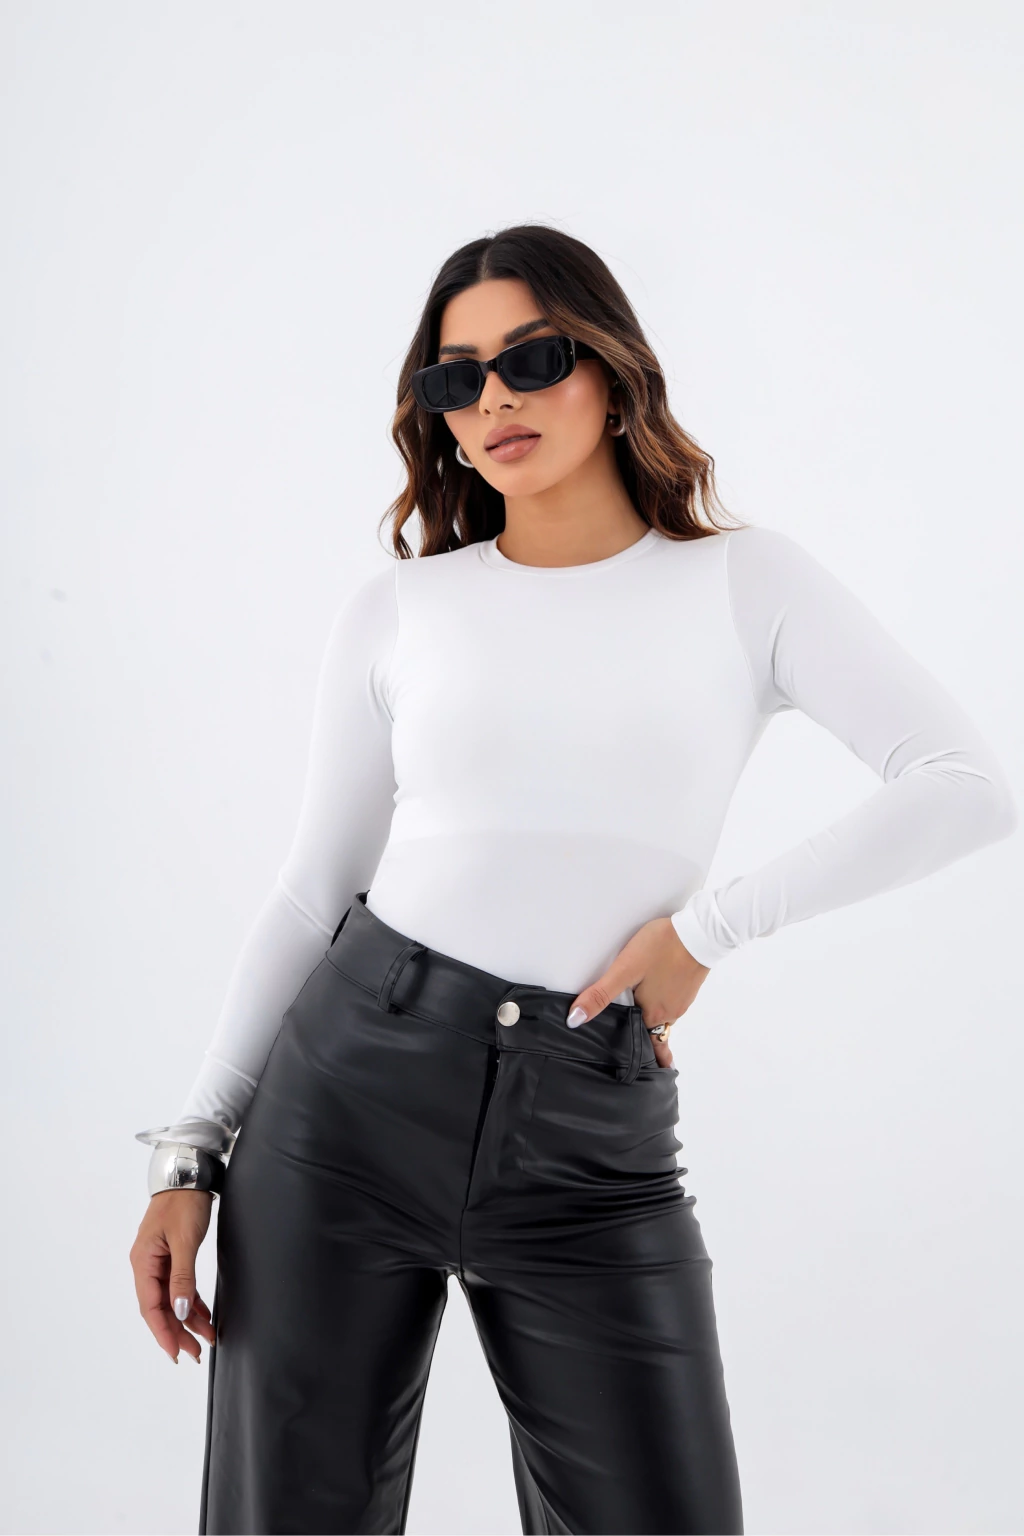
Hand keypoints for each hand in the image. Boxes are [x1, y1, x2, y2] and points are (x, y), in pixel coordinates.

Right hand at [129, 1189, 217, 1363]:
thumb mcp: (184, 1241)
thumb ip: (182, 1277)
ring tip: (205, 1340)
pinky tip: (204, 1316)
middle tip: (195, 1353)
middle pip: (160, 1307)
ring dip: (187, 1320)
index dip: (163, 1332)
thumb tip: (180, 1311)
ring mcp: (160, 1261)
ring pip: (172, 1299)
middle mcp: (147, 1265)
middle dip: (177, 1332)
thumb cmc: (183, 1202)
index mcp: (143, 1262)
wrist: (190, 1175)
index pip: (150, 1307)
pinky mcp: (173, 1256)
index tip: (176, 1353)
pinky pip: (180, 1287)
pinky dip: (192, 1302)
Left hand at [565, 917, 710, 1067]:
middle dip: (641, 1038)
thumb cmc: (661, 948)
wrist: (698, 930)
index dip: (631, 1051)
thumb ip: (601, 994)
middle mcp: (670, 1013)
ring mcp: (682, 1001)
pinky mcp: (689, 986)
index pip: (639, 1043)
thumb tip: (576, 1020)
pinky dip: (661, 1003)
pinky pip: (671, 1002)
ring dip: (650, 1019)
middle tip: (627, 1044)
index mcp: (653, 1015)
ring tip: (635, 1019)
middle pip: (651, 1031)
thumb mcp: (625, 969)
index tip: (627, 1066)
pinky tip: (654, 992)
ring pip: (662, 1016)